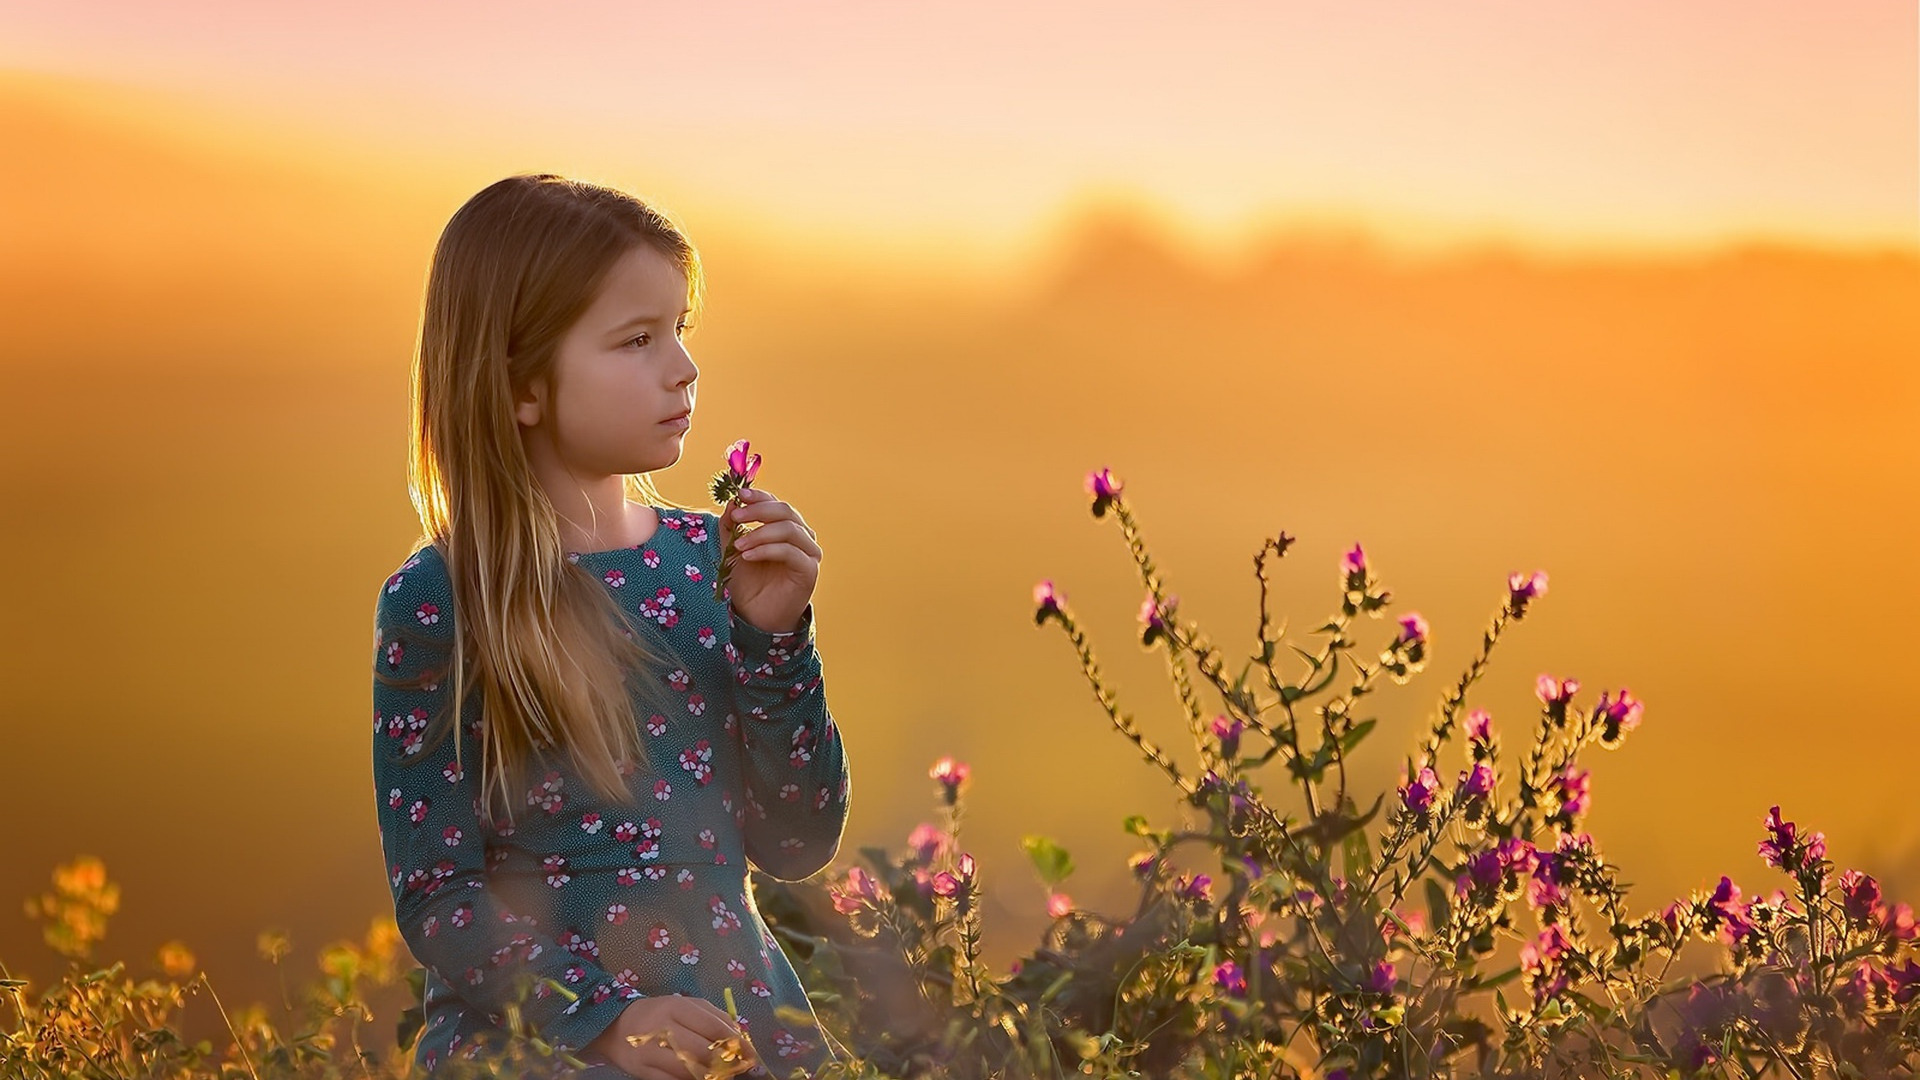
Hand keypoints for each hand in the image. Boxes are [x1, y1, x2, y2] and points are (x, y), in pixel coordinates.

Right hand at [582, 993, 760, 1078]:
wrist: (615, 1026)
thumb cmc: (659, 1014)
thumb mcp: (684, 1006)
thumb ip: (713, 1016)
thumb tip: (740, 1034)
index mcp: (676, 1007)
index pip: (713, 1025)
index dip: (736, 1041)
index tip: (751, 1053)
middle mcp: (662, 1027)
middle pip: (702, 1050)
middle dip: (725, 1062)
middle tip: (738, 1068)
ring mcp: (650, 1051)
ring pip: (688, 1069)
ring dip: (709, 1075)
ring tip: (720, 1075)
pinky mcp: (642, 1071)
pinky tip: (699, 1079)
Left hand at [724, 487, 821, 634]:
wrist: (756, 616)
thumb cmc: (748, 583)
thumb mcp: (732, 550)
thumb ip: (731, 526)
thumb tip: (731, 502)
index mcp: (786, 528)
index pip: (776, 503)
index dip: (759, 496)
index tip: (739, 495)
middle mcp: (802, 537)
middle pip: (785, 511)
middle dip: (758, 511)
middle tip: (736, 516)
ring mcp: (809, 553)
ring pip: (789, 529)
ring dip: (760, 533)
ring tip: (739, 545)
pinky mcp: (809, 570)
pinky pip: (790, 551)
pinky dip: (767, 550)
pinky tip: (748, 556)